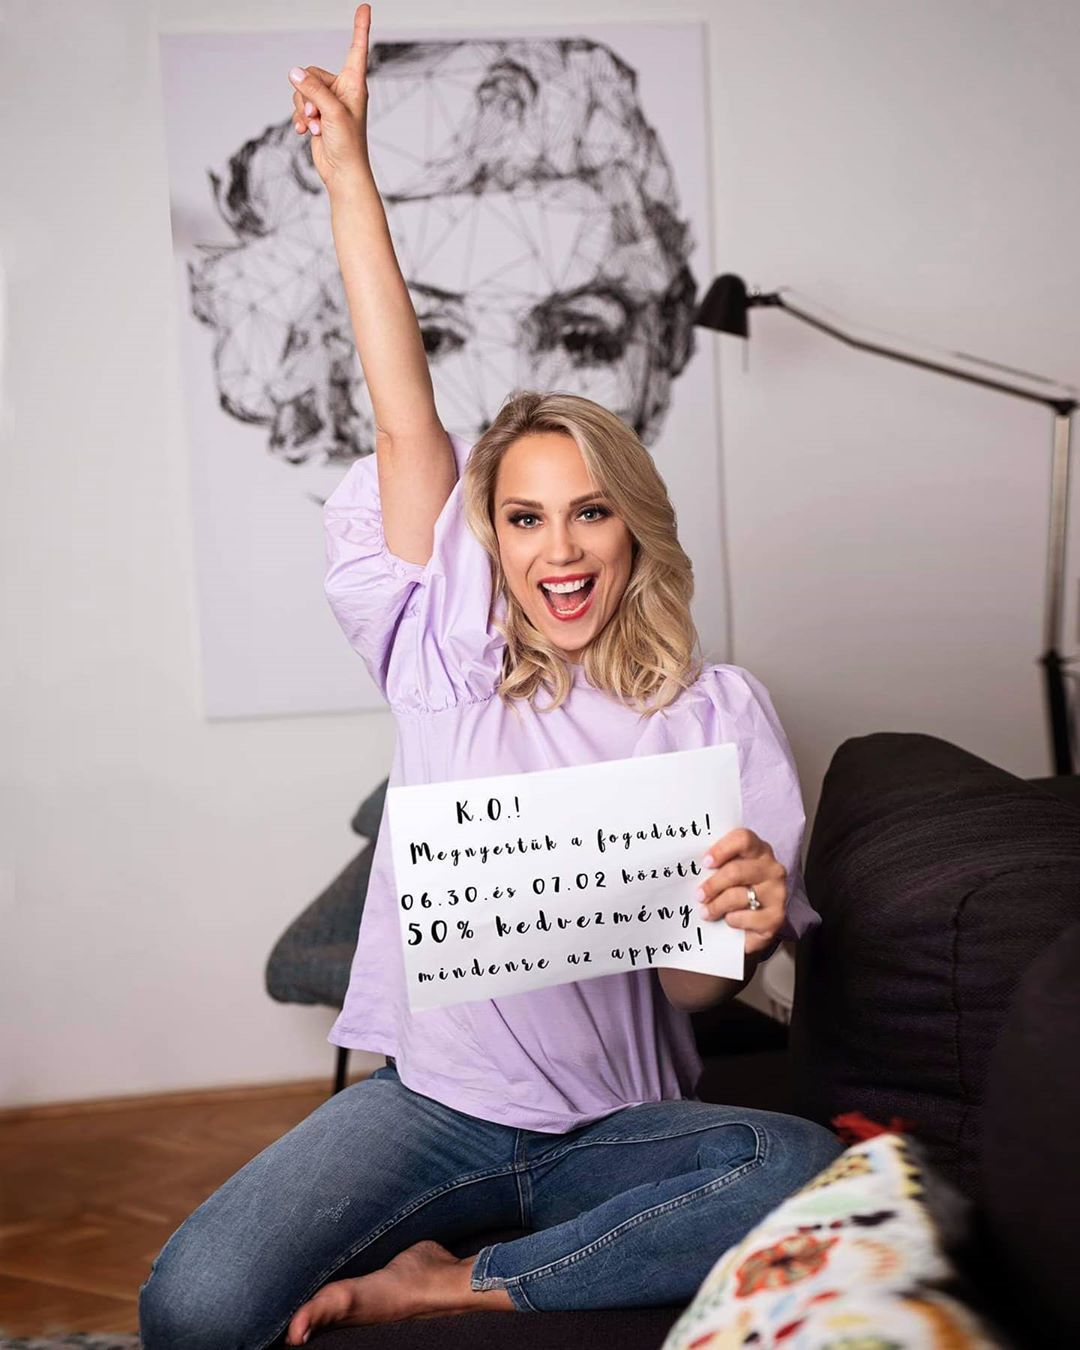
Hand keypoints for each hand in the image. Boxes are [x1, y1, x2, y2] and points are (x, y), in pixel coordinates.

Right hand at [288, 3, 372, 192]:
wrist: (342, 173)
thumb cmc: (348, 146)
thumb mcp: (332, 113)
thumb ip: (313, 89)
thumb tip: (294, 73)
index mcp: (354, 84)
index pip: (357, 49)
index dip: (360, 28)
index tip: (364, 7)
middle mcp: (341, 90)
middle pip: (311, 73)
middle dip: (308, 95)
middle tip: (318, 116)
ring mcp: (328, 102)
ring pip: (302, 90)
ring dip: (303, 109)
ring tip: (316, 126)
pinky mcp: (317, 115)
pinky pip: (298, 105)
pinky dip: (299, 118)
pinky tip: (305, 131)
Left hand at [695, 828, 786, 957]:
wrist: (754, 925)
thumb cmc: (735, 891)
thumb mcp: (726, 873)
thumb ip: (715, 866)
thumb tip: (689, 867)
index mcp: (759, 850)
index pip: (743, 839)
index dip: (721, 849)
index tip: (705, 862)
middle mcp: (773, 869)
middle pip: (736, 871)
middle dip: (713, 885)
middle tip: (698, 895)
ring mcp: (778, 893)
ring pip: (738, 896)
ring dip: (717, 906)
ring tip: (706, 912)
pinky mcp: (777, 917)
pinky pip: (746, 917)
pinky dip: (732, 921)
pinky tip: (729, 921)